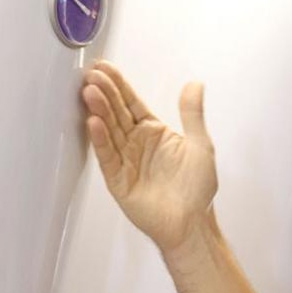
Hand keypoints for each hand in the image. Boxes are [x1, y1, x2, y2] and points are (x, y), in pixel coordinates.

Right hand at [82, 63, 218, 256]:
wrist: (191, 223)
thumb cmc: (197, 189)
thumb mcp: (201, 145)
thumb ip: (193, 114)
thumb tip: (195, 85)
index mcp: (153, 132)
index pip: (132, 102)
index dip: (119, 86)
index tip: (105, 68)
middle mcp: (136, 143)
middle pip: (116, 112)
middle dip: (105, 93)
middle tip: (93, 76)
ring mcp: (125, 160)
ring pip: (109, 130)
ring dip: (99, 111)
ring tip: (90, 93)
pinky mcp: (117, 179)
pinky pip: (107, 156)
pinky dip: (100, 139)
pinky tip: (94, 123)